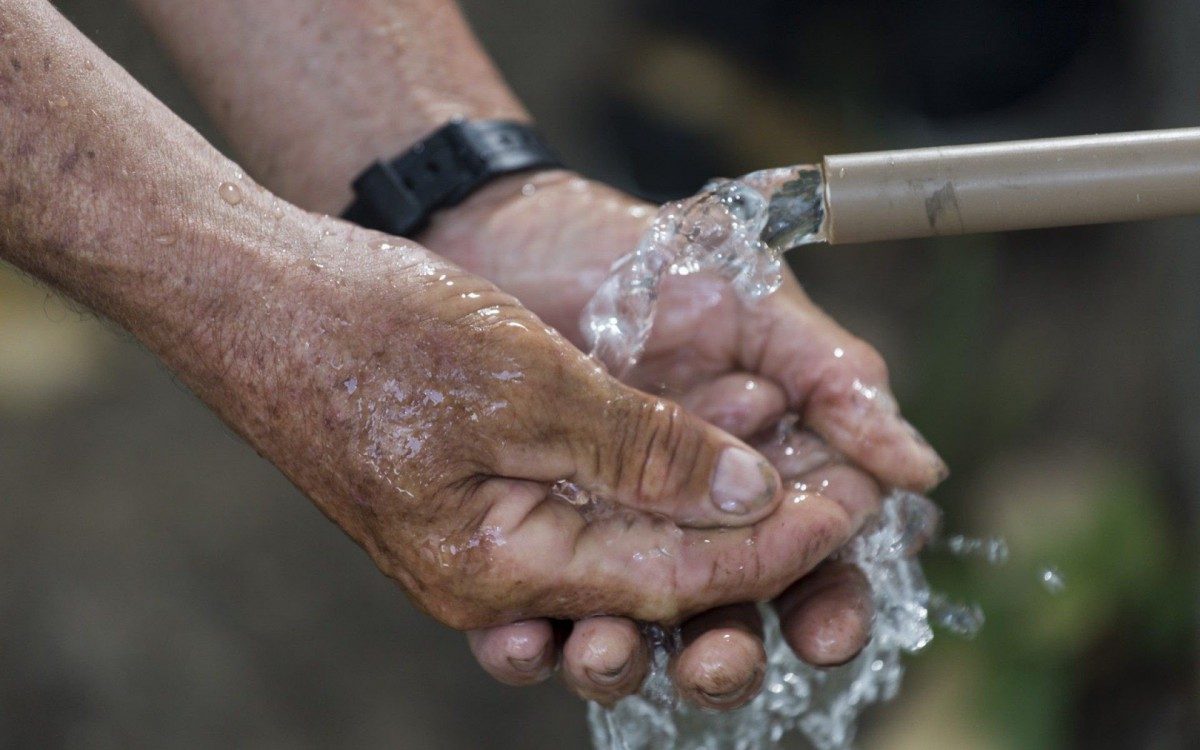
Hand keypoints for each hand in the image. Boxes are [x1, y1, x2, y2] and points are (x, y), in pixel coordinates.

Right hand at [215, 221, 873, 642]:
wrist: (253, 295)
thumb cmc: (368, 335)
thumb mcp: (526, 385)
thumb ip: (642, 451)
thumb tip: (747, 497)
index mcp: (501, 570)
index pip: (675, 582)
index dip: (772, 546)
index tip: (851, 505)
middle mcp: (495, 574)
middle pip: (655, 575)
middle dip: (750, 532)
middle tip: (833, 486)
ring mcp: (482, 535)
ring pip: (624, 537)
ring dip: (701, 496)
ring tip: (773, 447)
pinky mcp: (476, 491)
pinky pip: (581, 502)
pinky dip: (644, 472)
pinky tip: (690, 438)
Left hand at [421, 171, 946, 706]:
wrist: (514, 234)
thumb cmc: (647, 262)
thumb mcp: (754, 308)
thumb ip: (836, 383)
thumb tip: (922, 469)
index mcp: (764, 473)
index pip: (813, 562)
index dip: (828, 604)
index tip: (824, 627)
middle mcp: (691, 517)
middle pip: (726, 615)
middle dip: (728, 656)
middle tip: (716, 664)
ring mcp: (610, 529)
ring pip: (631, 628)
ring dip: (626, 659)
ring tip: (605, 650)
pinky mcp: (531, 533)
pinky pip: (531, 607)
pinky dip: (527, 642)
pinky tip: (521, 640)